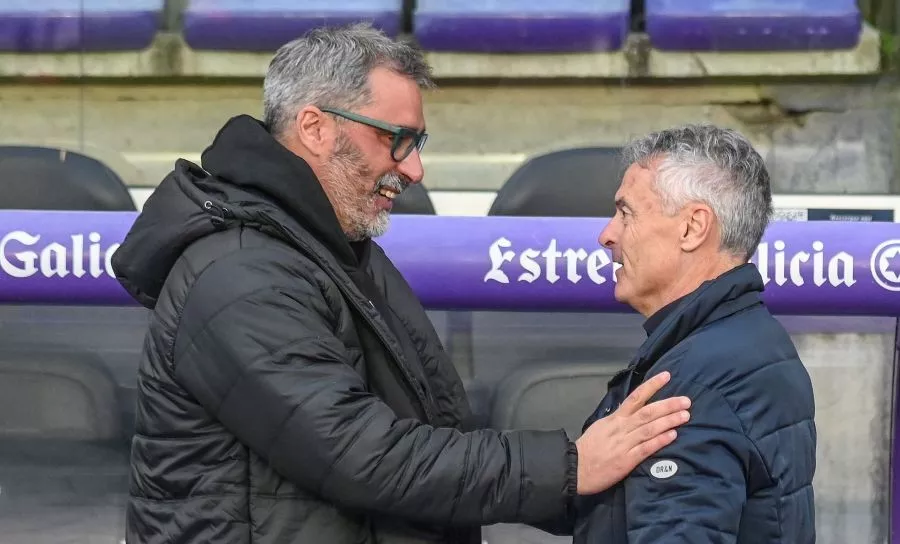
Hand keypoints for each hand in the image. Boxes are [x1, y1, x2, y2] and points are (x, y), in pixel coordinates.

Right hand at [574, 371, 689, 494]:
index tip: (666, 376)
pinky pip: (646, 448)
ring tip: (685, 415)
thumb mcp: (601, 427)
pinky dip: (660, 440)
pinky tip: (673, 435)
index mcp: (615, 418)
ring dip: (669, 421)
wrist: (574, 467)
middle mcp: (621, 427)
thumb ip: (618, 421)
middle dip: (668, 405)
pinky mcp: (627, 460)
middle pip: (647, 412)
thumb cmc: (588, 448)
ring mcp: (624, 443)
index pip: (635, 397)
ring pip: (649, 428)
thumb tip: (633, 413)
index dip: (652, 386)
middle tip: (686, 400)